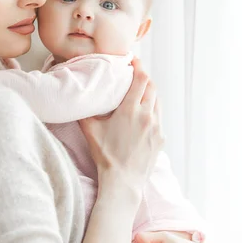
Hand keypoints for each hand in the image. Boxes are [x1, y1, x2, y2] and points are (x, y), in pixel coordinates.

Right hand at [79, 57, 164, 192]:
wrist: (123, 181)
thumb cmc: (105, 156)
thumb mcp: (90, 131)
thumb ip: (86, 111)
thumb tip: (79, 97)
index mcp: (130, 110)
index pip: (140, 79)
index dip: (138, 66)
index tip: (134, 61)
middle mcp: (147, 115)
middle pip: (152, 86)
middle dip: (145, 78)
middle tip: (135, 75)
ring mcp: (157, 127)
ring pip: (157, 102)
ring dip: (150, 94)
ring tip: (139, 95)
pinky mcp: (161, 138)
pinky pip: (159, 118)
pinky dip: (152, 111)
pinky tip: (143, 116)